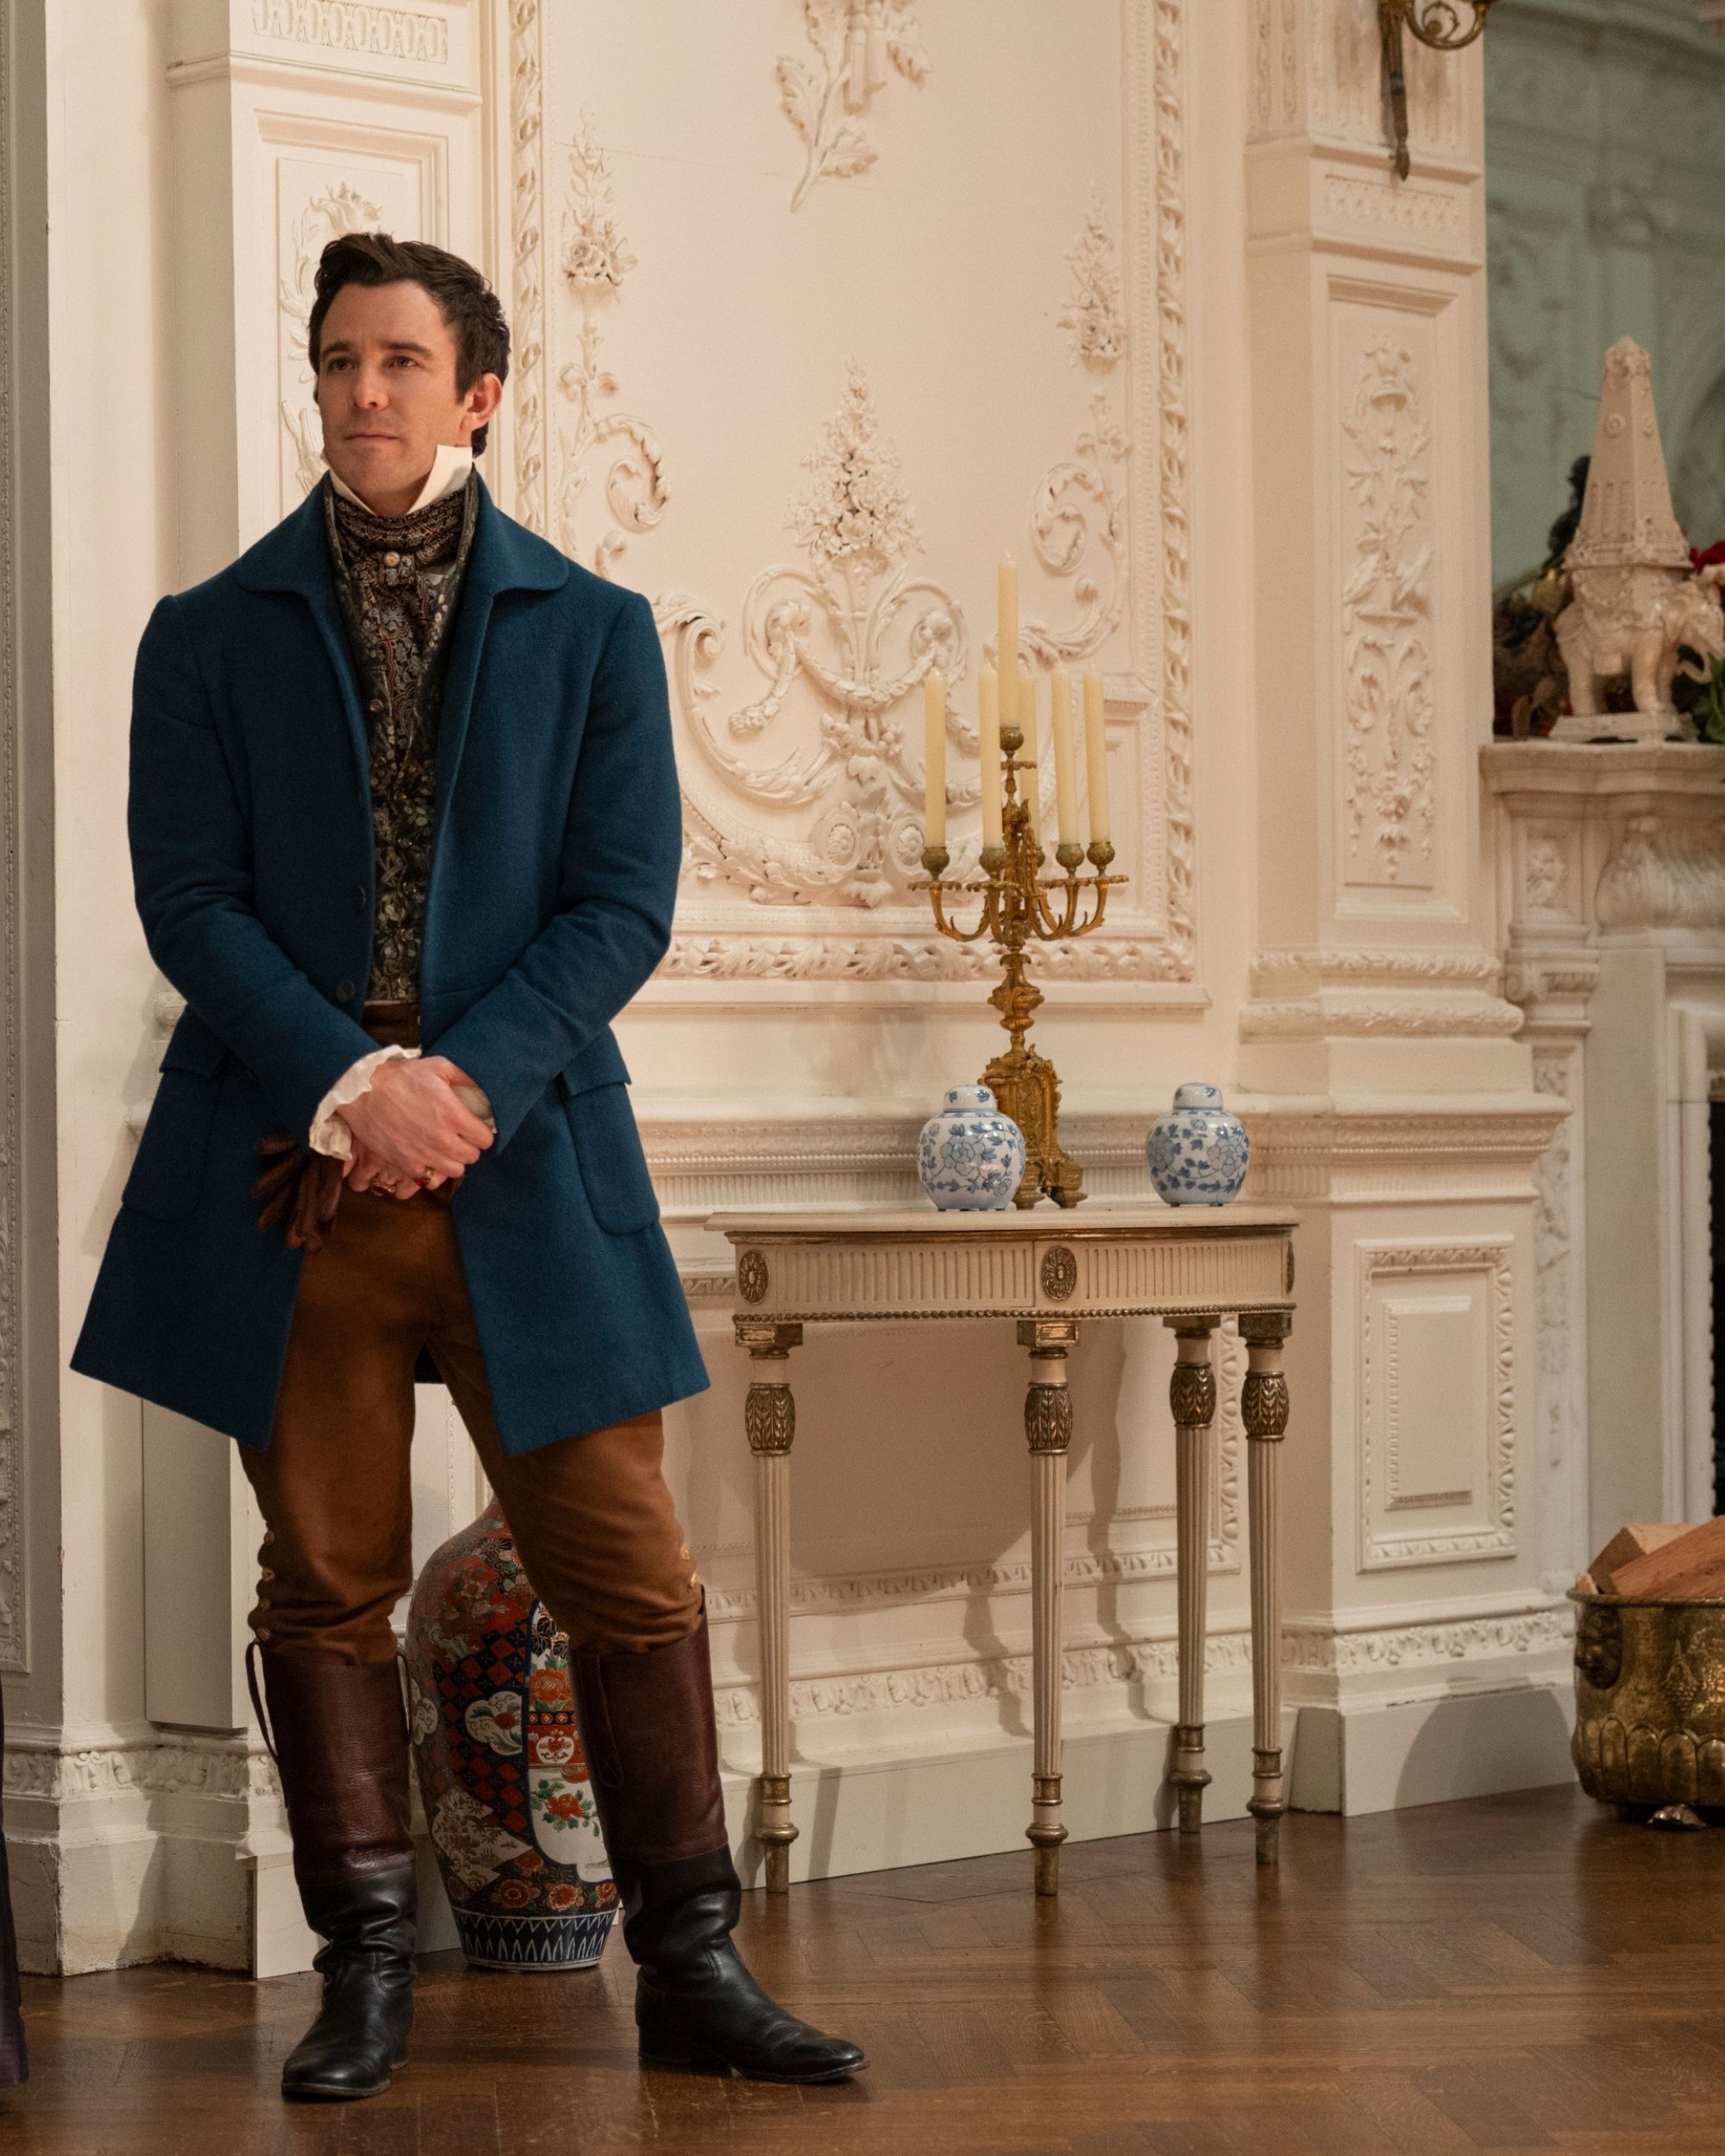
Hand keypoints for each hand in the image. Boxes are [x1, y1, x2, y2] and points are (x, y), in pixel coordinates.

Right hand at [336, 1056, 493, 1187]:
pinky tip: (426, 1156)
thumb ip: (466, 1078)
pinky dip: (431, 1170)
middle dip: (469, 1146)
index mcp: (455, 1117)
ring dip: (453, 1160)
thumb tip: (485, 1088)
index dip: (482, 1132)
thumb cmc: (401, 1076)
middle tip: (459, 1136)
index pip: (485, 1139)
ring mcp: (424, 1156)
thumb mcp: (439, 1066)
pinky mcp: (405, 1165)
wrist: (362, 1091)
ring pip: (455, 1171)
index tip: (474, 1127)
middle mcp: (443, 1141)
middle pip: (472, 1157)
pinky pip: (429, 1178)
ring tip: (444, 1148)